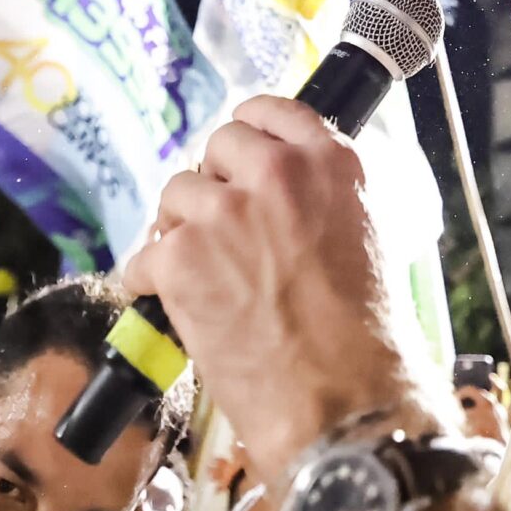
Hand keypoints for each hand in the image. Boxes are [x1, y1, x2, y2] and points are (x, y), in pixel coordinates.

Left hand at [120, 97, 428, 480]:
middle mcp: (277, 172)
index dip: (248, 136)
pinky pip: (143, 254)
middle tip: (220, 229)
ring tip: (197, 272)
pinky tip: (164, 302)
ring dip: (179, 229)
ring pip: (175, 194)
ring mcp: (225, 212)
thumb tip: (281, 197)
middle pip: (216, 147)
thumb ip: (324, 198)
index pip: (270, 111)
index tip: (237, 160)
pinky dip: (147, 280)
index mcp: (331, 162)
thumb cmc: (367, 337)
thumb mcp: (367, 236)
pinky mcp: (182, 258)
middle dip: (213, 184)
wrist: (342, 399)